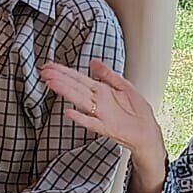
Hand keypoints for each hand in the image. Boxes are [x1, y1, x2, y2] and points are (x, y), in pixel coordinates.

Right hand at [40, 58, 164, 164]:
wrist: (147, 131)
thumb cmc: (137, 111)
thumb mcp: (124, 86)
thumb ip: (108, 74)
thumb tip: (93, 62)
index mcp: (101, 90)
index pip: (78, 78)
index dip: (64, 72)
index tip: (50, 66)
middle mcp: (98, 101)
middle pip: (75, 87)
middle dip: (59, 79)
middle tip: (44, 72)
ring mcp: (100, 114)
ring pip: (79, 100)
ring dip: (65, 92)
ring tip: (52, 83)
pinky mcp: (106, 127)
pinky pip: (91, 122)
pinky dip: (80, 118)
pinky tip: (69, 113)